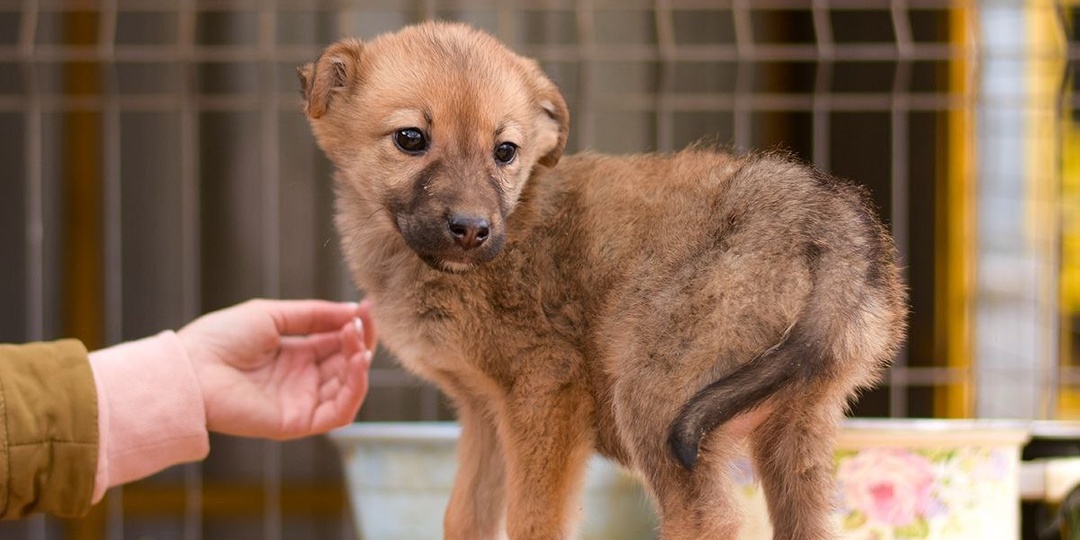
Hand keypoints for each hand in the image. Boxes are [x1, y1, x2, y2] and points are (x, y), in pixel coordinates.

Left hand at [176, 298, 375, 439]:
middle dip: (360, 340)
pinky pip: (339, 413)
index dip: (355, 326)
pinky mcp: (298, 422)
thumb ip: (314, 315)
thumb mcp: (272, 315)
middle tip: (362, 321)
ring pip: (349, 387)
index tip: (367, 307)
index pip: (338, 343)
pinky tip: (357, 363)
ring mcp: (302, 402)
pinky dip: (355, 389)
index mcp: (295, 355)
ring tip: (357, 338)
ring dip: (360, 362)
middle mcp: (302, 380)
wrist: (190, 368)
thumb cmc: (219, 339)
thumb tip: (354, 310)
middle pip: (347, 363)